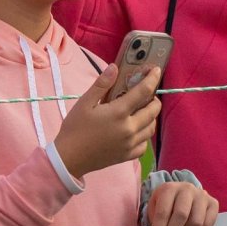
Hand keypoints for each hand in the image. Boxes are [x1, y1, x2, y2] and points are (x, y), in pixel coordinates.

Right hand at [56, 66, 160, 180]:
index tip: (156, 70)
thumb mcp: (85, 102)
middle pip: (153, 111)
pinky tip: (136, 130)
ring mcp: (130, 144)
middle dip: (154, 98)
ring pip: (151, 128)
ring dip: (151, 116)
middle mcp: (129, 129)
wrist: (69, 158)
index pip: (143, 92)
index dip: (152, 79)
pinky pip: (144, 145)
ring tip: (143, 110)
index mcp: (119, 113)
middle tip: (147, 93)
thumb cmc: (75, 127)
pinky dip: (145, 135)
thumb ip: (102, 84)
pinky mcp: (128, 156)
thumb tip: (115, 67)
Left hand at [146, 181, 219, 225]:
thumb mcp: (156, 207)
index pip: (163, 211)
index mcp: (169, 188)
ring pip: (196, 222)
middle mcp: (187, 189)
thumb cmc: (167, 203)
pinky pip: (207, 225)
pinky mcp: (213, 203)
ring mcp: (202, 195)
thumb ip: (155, 223)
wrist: (182, 193)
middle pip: (181, 216)